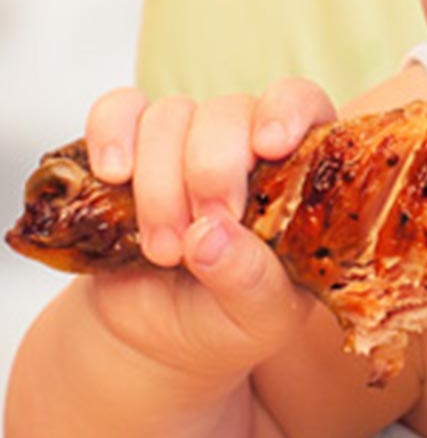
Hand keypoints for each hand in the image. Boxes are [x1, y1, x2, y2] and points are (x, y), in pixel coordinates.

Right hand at [81, 80, 336, 379]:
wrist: (162, 334)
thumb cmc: (233, 318)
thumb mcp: (261, 318)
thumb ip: (250, 280)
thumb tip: (211, 235)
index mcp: (298, 169)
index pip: (304, 103)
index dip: (287, 113)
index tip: (269, 146)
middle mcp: (246, 141)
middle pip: (229, 111)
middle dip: (210, 170)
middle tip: (199, 231)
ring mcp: (186, 141)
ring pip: (171, 116)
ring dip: (159, 184)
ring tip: (162, 250)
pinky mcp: (131, 148)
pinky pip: (118, 111)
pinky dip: (111, 134)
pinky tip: (113, 174)